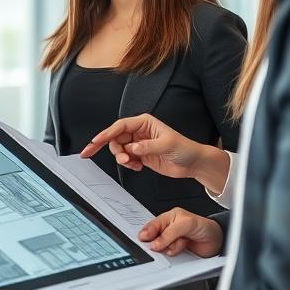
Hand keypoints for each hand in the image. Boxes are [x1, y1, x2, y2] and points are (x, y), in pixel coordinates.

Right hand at [82, 114, 225, 189]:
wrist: (193, 163)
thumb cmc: (185, 148)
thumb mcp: (167, 144)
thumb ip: (148, 146)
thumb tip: (132, 148)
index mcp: (144, 123)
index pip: (120, 126)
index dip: (106, 133)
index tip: (96, 141)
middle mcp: (139, 132)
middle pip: (115, 138)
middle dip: (116, 150)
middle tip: (123, 160)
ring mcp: (139, 144)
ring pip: (119, 150)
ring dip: (122, 159)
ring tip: (134, 164)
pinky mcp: (140, 155)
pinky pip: (125, 159)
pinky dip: (128, 164)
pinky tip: (138, 166)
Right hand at [139, 207, 222, 257]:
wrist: (217, 241)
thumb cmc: (204, 227)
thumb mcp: (186, 224)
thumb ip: (169, 233)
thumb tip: (155, 242)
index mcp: (169, 217)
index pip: (153, 224)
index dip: (147, 231)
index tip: (144, 239)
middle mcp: (169, 229)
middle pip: (155, 237)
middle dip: (158, 241)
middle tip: (160, 244)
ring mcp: (172, 241)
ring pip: (162, 247)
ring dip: (169, 247)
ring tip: (179, 244)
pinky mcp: (177, 251)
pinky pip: (169, 255)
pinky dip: (173, 253)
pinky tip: (181, 249)